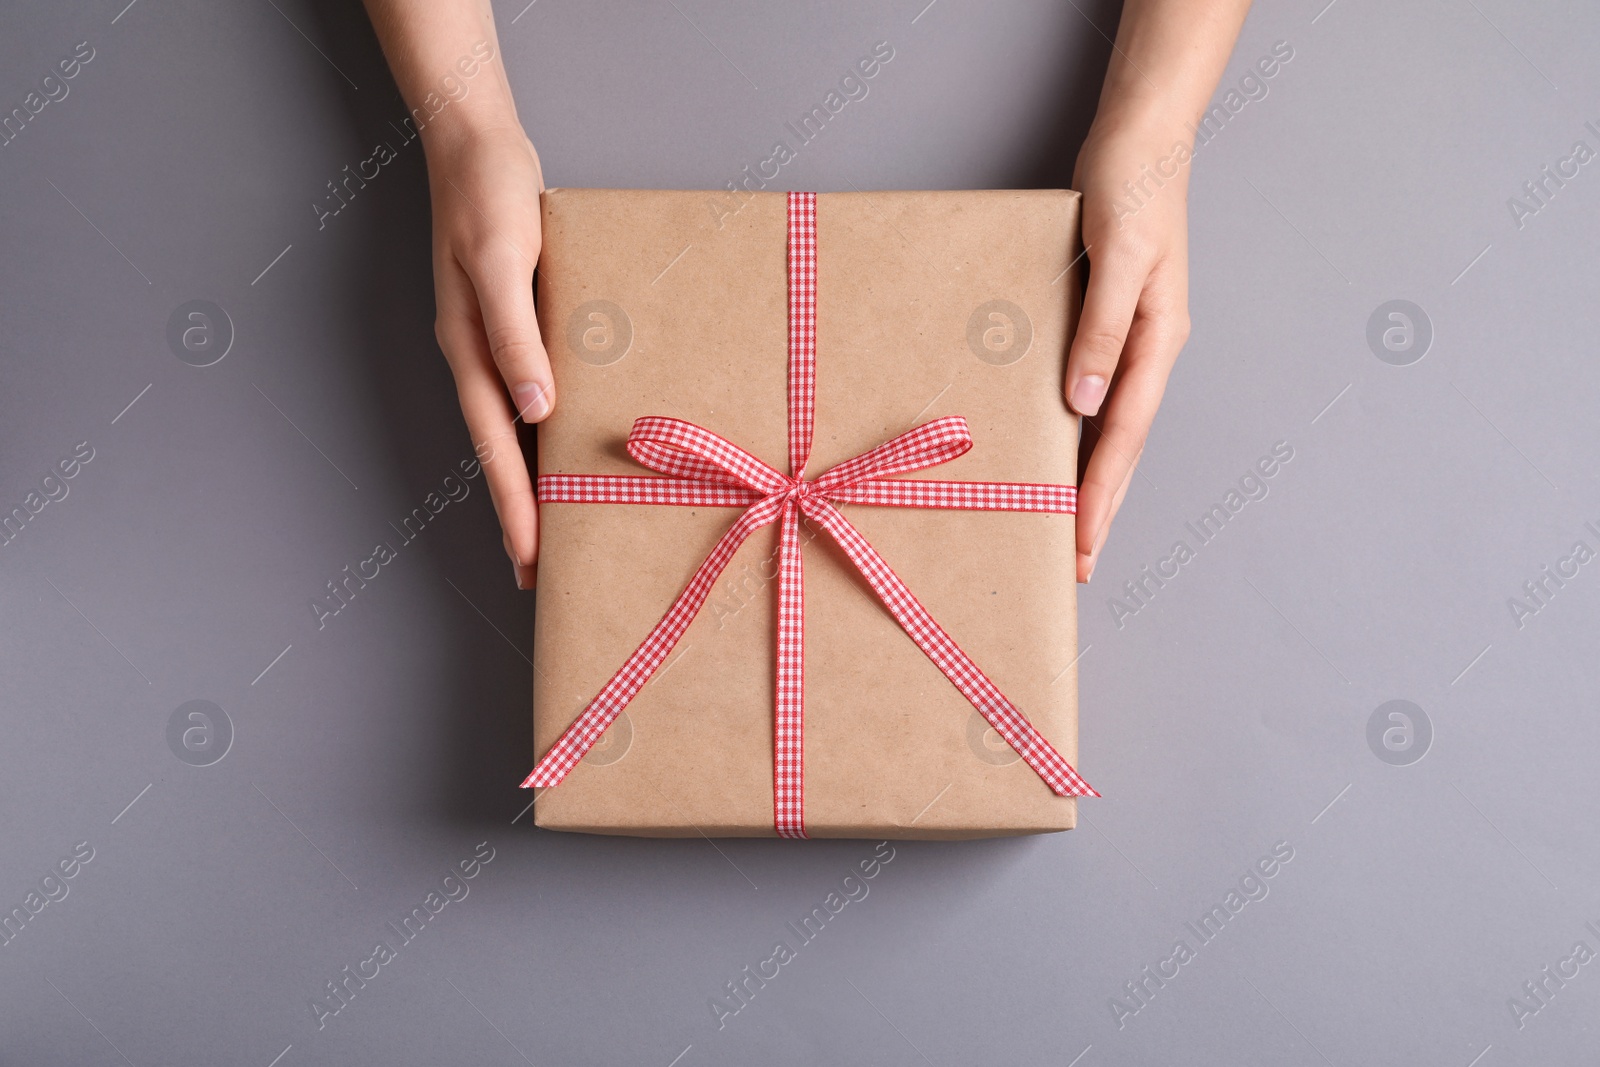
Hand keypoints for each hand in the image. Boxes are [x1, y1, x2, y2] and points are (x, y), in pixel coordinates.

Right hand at [426, 125, 548, 589]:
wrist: (477, 142)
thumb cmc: (488, 193)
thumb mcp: (501, 259)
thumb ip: (514, 332)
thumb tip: (533, 406)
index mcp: (469, 348)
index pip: (495, 447)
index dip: (513, 505)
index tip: (530, 558)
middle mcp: (476, 354)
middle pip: (500, 452)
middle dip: (519, 513)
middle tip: (540, 571)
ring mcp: (492, 341)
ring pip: (512, 430)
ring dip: (530, 480)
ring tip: (554, 528)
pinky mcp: (513, 322)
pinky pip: (530, 391)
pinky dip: (543, 430)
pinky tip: (565, 445)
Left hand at [1067, 114, 1191, 583]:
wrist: (1141, 137)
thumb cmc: (1133, 186)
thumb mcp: (1119, 257)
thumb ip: (1104, 329)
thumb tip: (1086, 402)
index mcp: (1159, 339)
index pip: (1125, 435)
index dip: (1101, 492)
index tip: (1079, 541)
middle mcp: (1151, 348)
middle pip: (1124, 447)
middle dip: (1101, 507)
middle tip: (1077, 564)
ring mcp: (1133, 338)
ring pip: (1112, 428)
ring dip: (1093, 479)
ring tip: (1071, 529)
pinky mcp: (1109, 322)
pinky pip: (1095, 395)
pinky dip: (1082, 433)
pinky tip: (1063, 453)